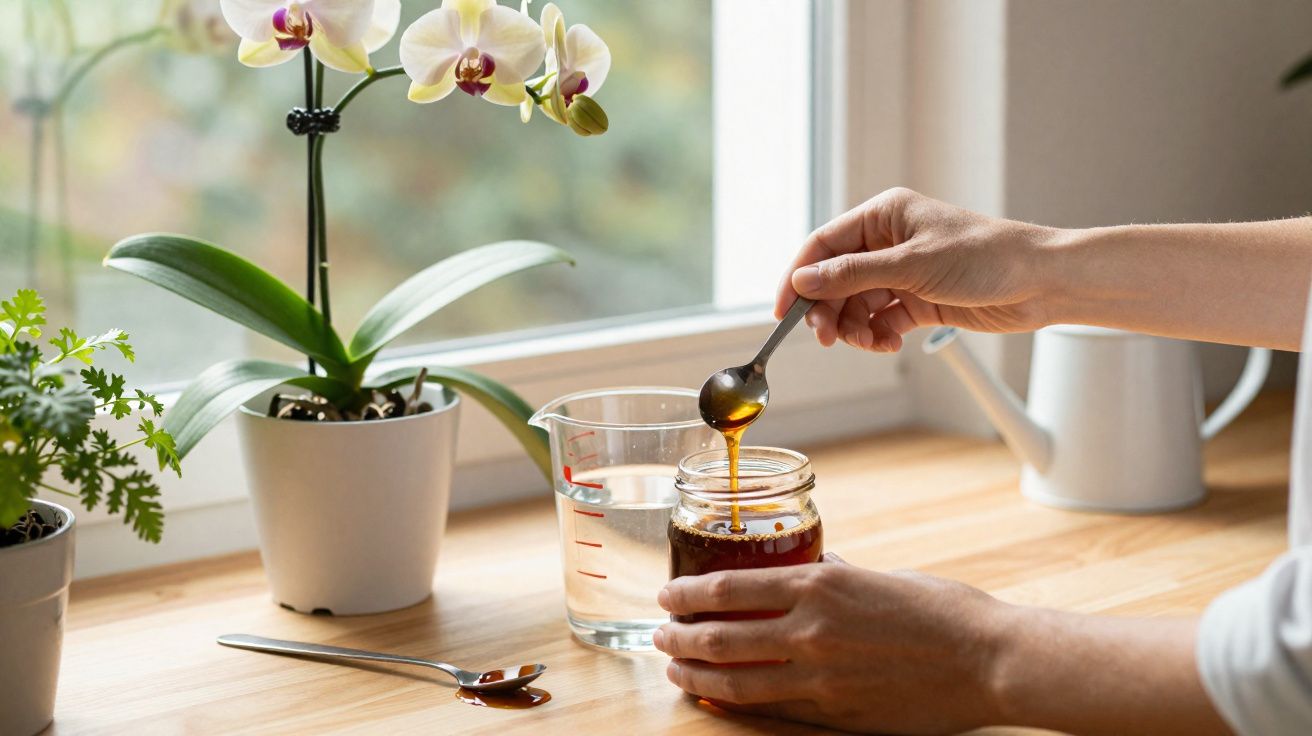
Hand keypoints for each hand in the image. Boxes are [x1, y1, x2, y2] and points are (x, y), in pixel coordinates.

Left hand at [653, 555, 1009, 733]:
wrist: (989, 660)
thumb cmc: (942, 611)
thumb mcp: (880, 576)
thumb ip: (835, 573)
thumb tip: (811, 563)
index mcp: (820, 586)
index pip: (728, 588)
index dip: (687, 594)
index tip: (666, 595)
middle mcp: (811, 631)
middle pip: (719, 638)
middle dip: (678, 638)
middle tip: (660, 637)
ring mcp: (821, 677)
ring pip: (736, 682)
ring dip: (696, 677)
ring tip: (677, 673)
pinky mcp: (836, 714)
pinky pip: (771, 712)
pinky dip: (735, 707)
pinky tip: (715, 702)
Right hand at [775, 187, 1062, 351]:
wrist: (1040, 283)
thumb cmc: (986, 257)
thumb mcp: (912, 265)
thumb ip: (853, 275)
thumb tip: (804, 281)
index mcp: (884, 216)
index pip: (823, 245)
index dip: (799, 278)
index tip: (785, 312)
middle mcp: (888, 242)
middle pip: (835, 279)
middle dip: (829, 310)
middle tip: (826, 338)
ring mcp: (903, 273)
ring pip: (856, 304)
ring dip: (854, 328)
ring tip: (869, 343)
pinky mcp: (918, 300)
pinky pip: (880, 320)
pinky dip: (877, 335)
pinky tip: (887, 344)